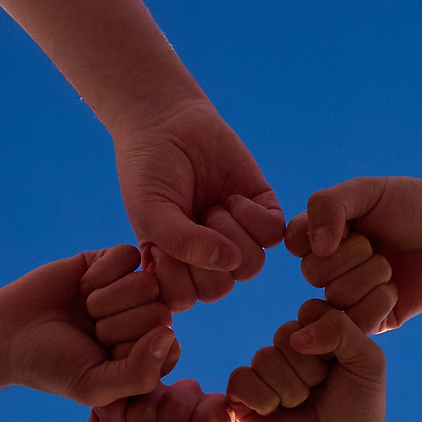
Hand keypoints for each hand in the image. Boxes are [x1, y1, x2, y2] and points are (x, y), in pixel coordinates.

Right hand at [0, 244, 179, 405]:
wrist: (9, 334)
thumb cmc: (53, 365)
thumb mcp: (95, 385)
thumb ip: (139, 374)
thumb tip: (168, 336)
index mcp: (148, 354)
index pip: (168, 345)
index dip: (133, 351)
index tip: (103, 358)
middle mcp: (144, 320)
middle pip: (159, 312)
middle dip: (116, 326)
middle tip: (89, 332)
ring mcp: (129, 289)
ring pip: (146, 282)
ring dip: (106, 300)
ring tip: (85, 310)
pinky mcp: (110, 261)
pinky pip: (128, 255)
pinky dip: (101, 273)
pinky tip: (82, 286)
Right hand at [115, 97, 286, 309]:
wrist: (168, 123)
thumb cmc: (148, 172)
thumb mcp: (152, 211)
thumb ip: (181, 243)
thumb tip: (231, 262)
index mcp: (174, 270)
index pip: (185, 298)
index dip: (175, 273)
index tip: (159, 239)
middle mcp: (208, 261)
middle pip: (221, 288)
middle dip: (206, 253)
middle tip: (190, 217)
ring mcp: (237, 239)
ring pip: (252, 266)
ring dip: (230, 233)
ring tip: (211, 207)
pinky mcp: (262, 213)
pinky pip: (273, 235)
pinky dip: (253, 216)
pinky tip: (233, 197)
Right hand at [227, 302, 388, 421]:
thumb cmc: (359, 411)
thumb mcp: (369, 363)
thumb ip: (343, 330)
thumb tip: (297, 335)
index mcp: (320, 334)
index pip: (310, 311)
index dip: (327, 340)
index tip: (341, 366)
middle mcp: (290, 349)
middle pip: (285, 334)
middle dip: (309, 370)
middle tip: (321, 391)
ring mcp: (266, 372)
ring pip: (264, 359)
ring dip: (290, 391)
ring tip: (302, 406)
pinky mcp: (243, 396)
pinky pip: (241, 380)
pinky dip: (263, 400)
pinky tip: (277, 414)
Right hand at [286, 177, 421, 333]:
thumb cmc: (411, 205)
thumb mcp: (366, 191)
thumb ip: (328, 205)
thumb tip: (316, 248)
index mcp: (320, 235)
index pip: (294, 242)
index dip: (321, 235)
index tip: (352, 224)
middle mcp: (328, 268)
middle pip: (313, 272)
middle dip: (353, 255)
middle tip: (376, 245)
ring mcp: (347, 297)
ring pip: (336, 298)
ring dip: (371, 276)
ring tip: (390, 265)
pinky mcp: (369, 322)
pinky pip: (356, 325)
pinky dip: (378, 302)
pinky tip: (394, 289)